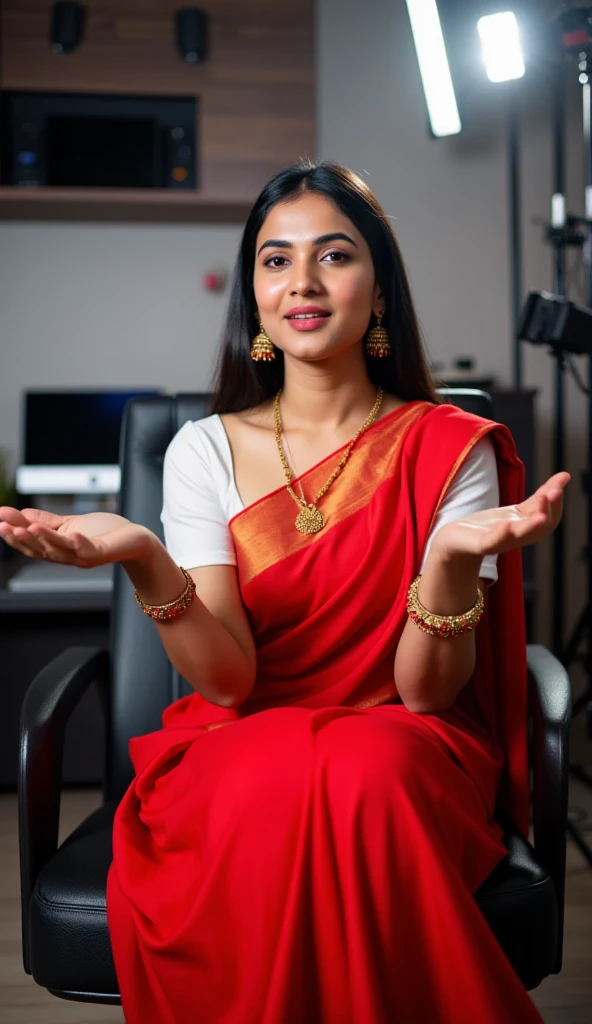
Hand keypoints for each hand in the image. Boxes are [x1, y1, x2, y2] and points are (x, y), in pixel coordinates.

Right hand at [0, 506, 153, 568]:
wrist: (133, 540)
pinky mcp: (101, 553)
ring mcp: (83, 557)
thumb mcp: (67, 524)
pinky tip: (72, 534)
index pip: (30, 545)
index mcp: (57, 549)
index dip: (13, 536)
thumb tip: (13, 513)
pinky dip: (79, 543)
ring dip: (43, 539)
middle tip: (4, 525)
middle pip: (39, 550)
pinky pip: (87, 549)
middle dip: (20, 539)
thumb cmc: (102, 532)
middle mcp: (67, 557)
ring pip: (59, 550)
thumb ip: (43, 521)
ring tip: (28, 527)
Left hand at [430, 471, 570, 562]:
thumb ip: (540, 496)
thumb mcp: (516, 510)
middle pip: (539, 528)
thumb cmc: (488, 526)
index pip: (549, 518)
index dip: (556, 504)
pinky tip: (507, 524)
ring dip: (530, 526)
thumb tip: (566, 476)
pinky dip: (502, 534)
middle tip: (554, 493)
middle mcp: (517, 537)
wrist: (456, 543)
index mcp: (527, 528)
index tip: (559, 486)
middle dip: (548, 510)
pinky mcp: (480, 545)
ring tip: (540, 516)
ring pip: (519, 536)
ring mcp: (499, 542)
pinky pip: (493, 542)